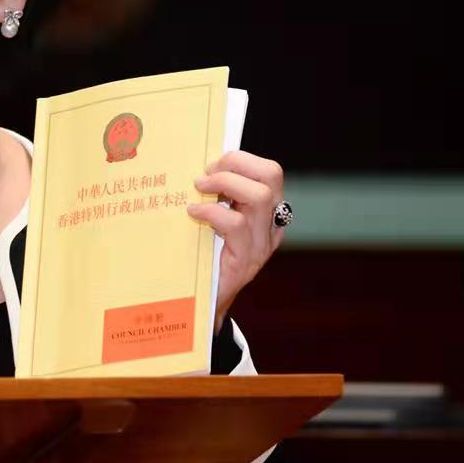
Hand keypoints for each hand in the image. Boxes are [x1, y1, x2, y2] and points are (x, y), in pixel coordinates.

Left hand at [186, 150, 286, 332]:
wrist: (204, 303)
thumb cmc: (204, 255)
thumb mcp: (212, 220)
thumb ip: (213, 197)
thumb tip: (191, 167)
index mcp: (266, 211)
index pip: (269, 171)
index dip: (241, 159)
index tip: (211, 165)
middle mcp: (270, 224)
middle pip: (271, 175)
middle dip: (235, 164)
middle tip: (205, 175)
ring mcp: (261, 243)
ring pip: (259, 196)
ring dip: (224, 184)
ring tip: (198, 189)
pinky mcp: (245, 260)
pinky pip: (237, 224)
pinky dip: (212, 212)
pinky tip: (193, 213)